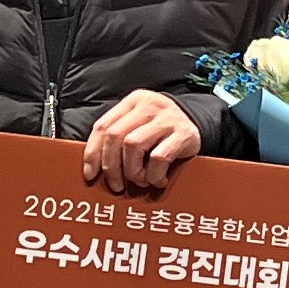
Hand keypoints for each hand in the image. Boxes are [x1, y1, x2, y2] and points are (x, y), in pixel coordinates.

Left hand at [78, 88, 204, 193]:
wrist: (198, 126)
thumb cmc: (160, 133)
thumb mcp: (138, 126)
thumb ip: (118, 138)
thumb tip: (92, 167)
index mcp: (133, 102)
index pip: (103, 125)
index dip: (92, 153)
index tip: (90, 174)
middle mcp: (149, 105)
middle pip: (115, 136)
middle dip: (111, 166)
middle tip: (116, 185)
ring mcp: (167, 118)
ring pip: (133, 145)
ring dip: (133, 171)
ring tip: (141, 180)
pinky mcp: (184, 133)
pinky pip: (158, 157)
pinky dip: (153, 175)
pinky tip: (158, 180)